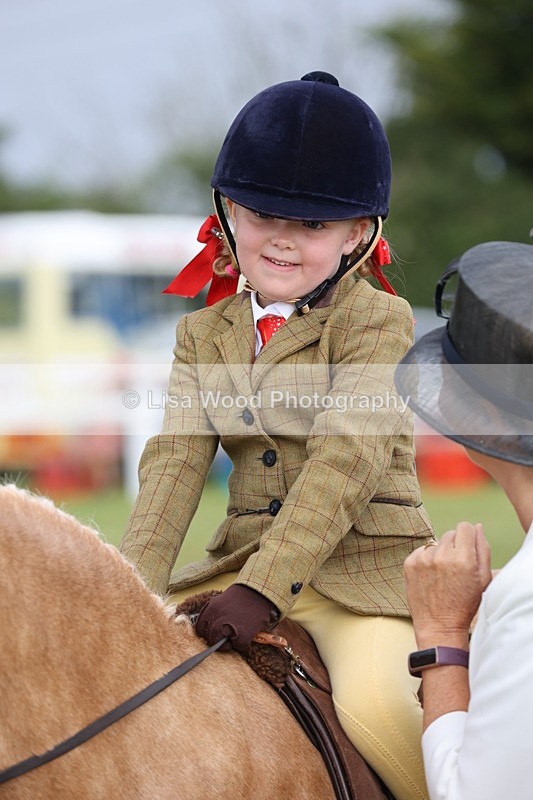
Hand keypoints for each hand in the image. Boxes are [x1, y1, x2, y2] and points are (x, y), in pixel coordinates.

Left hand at [195, 584, 278, 652]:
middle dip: (219, 638)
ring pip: (221, 645)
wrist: (260, 590)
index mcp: (210, 609)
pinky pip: (239, 647)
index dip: (209, 632)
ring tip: (239, 633)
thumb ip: (214, 614)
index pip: (200, 629)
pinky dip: (244, 643)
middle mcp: (216, 619)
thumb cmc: (242, 596)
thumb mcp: (222, 601)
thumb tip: (211, 627)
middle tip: (230, 633)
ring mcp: (228, 628)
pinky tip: (248, 633)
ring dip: (230, 642)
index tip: (216, 632)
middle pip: (211, 638)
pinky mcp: (242, 636)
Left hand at [404, 522, 491, 646]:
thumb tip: (477, 526)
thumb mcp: (483, 579)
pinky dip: (426, 559)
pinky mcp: (409, 564)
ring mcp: (423, 559)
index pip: (465, 527)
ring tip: (443, 575)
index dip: (468, 537)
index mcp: (463, 559)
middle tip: (456, 567)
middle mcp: (441, 556)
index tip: (467, 549)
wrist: (439, 626)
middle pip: (450, 533)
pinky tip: (431, 576)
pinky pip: (421, 550)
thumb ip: (482, 549)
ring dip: (440, 553)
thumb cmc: (465, 604)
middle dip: (455, 546)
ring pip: (435, 543)